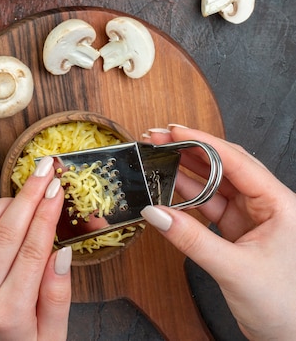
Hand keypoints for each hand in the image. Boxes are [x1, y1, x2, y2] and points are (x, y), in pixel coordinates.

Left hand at [0, 156, 71, 340]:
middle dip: (29, 193)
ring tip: (27, 194)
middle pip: (6, 231)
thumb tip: (63, 253)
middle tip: (46, 168)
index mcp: (10, 314)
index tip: (57, 187)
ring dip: (3, 204)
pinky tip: (1, 212)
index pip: (33, 249)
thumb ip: (58, 297)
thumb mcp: (52, 339)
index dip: (47, 212)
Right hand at [141, 125, 295, 340]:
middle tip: (159, 138)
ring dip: (185, 171)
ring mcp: (251, 217)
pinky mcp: (239, 232)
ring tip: (157, 156)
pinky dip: (188, 197)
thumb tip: (155, 213)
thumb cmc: (284, 307)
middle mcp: (266, 203)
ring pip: (214, 184)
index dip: (202, 142)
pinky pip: (209, 206)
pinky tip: (167, 187)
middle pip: (223, 166)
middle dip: (190, 150)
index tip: (174, 131)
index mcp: (278, 202)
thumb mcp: (234, 269)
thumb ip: (191, 239)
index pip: (236, 160)